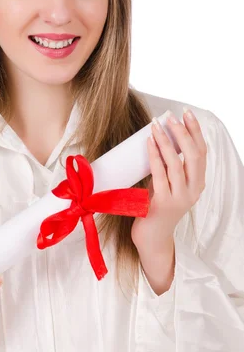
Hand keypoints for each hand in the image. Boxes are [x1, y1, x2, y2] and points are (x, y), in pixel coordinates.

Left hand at [131, 109, 206, 249]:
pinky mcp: (164, 203)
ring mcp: (180, 197)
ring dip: (166, 142)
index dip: (195, 131)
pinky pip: (160, 174)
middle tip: (170, 117)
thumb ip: (169, 165)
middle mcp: (193, 190)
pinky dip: (155, 156)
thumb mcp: (168, 183)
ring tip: (155, 126)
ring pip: (177, 164)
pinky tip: (149, 143)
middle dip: (183, 133)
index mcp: (198, 183)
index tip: (186, 113)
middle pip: (194, 155)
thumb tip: (161, 135)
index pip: (202, 152)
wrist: (152, 238)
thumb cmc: (157, 206)